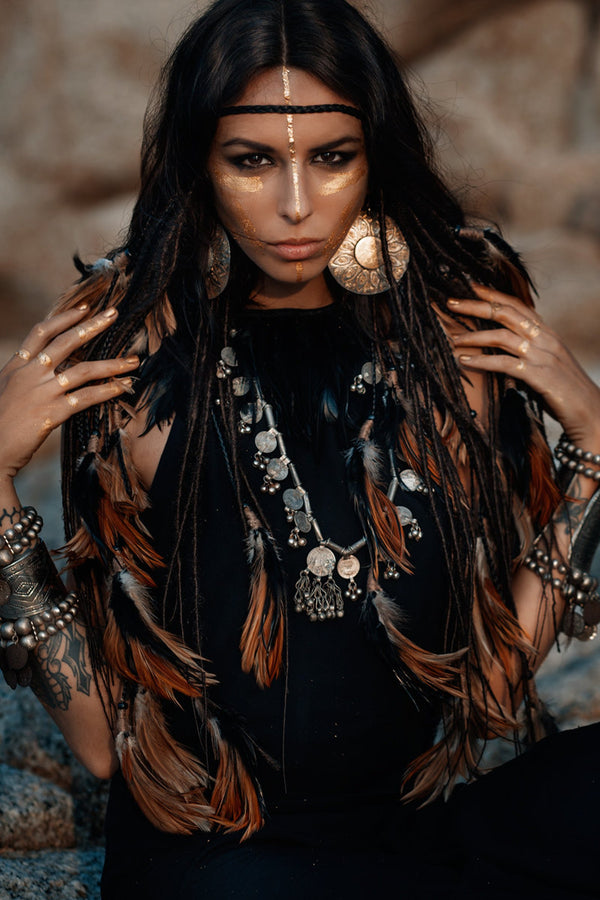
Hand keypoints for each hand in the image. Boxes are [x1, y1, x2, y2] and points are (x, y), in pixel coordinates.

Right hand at [0, 305, 138, 479]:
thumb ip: (24, 377)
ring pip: (83, 370)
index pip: (41, 332)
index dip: (64, 318)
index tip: (84, 309)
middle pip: (66, 341)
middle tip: (113, 314)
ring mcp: (40, 392)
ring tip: (133, 361)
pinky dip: (107, 391)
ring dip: (112, 364)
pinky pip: (85, 397)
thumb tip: (47, 368)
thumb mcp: (5, 391)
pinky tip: (122, 387)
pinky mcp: (51, 413)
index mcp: (16, 367)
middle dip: (92, 325)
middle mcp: (28, 374)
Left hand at [448, 284, 599, 450]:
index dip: (493, 294)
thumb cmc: (565, 390)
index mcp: (547, 333)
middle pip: (505, 313)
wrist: (591, 411)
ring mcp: (543, 356)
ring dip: (473, 336)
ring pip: (501, 336)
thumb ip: (528, 352)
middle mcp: (545, 339)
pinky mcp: (539, 376)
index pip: (517, 305)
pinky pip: (505, 364)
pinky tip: (464, 361)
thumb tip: (502, 349)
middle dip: (475, 306)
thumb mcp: (547, 363)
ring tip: (453, 338)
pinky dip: (482, 361)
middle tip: (451, 303)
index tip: (470, 287)